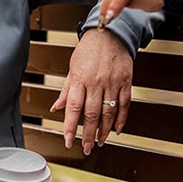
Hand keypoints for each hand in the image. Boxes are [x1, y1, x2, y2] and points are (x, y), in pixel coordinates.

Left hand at [49, 30, 132, 154]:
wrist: (110, 33)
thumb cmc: (89, 49)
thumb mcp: (73, 67)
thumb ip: (66, 90)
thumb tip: (57, 107)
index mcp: (80, 79)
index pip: (74, 108)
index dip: (70, 128)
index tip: (68, 141)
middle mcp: (96, 82)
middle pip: (92, 115)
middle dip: (88, 135)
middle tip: (87, 148)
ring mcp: (112, 82)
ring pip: (109, 113)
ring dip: (105, 131)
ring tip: (101, 142)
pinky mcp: (126, 81)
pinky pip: (125, 104)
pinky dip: (122, 119)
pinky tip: (117, 129)